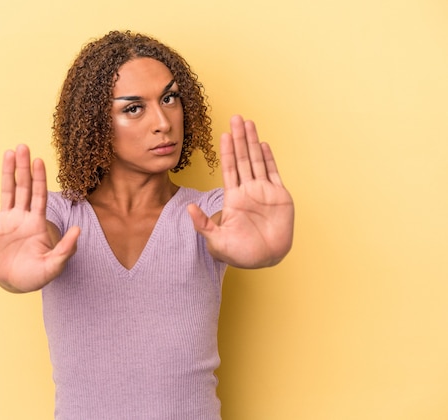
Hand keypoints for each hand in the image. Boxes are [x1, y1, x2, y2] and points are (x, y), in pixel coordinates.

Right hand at [0, 144, 79, 291]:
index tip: (39, 160)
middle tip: (23, 146)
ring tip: (9, 153)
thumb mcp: (53, 265)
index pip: (39, 195)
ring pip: (7, 190)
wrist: (12, 283)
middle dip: (23, 167)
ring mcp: (5, 219)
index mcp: (37, 222)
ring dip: (7, 172)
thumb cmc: (35, 275)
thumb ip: (65, 248)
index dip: (39, 178)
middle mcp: (21, 216)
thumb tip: (78, 230)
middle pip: (23, 187)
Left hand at [188, 115, 293, 267]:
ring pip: (257, 161)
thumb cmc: (240, 253)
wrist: (266, 260)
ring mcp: (264, 192)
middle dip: (239, 139)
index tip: (223, 134)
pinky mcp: (279, 197)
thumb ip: (203, 224)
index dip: (227, 152)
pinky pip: (274, 174)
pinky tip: (263, 145)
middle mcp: (248, 191)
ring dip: (253, 142)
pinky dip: (269, 159)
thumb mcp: (216, 241)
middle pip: (242, 159)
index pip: (229, 169)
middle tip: (236, 118)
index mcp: (233, 199)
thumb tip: (188, 208)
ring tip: (249, 123)